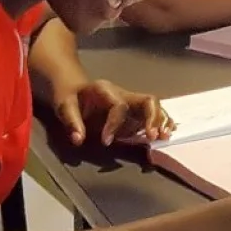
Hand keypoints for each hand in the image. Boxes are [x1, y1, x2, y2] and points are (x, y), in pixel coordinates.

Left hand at [53, 79, 172, 146]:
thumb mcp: (64, 106)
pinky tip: (166, 134)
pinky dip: (162, 124)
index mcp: (107, 90)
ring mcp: (132, 103)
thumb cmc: (70, 97)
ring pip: (155, 107)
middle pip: (148, 101)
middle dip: (152, 118)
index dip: (115, 124)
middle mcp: (124, 94)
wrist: (75, 89)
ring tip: (163, 137)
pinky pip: (154, 115)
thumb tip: (78, 139)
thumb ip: (71, 121)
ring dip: (161, 122)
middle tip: (152, 136)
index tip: (106, 141)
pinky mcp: (135, 113)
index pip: (119, 106)